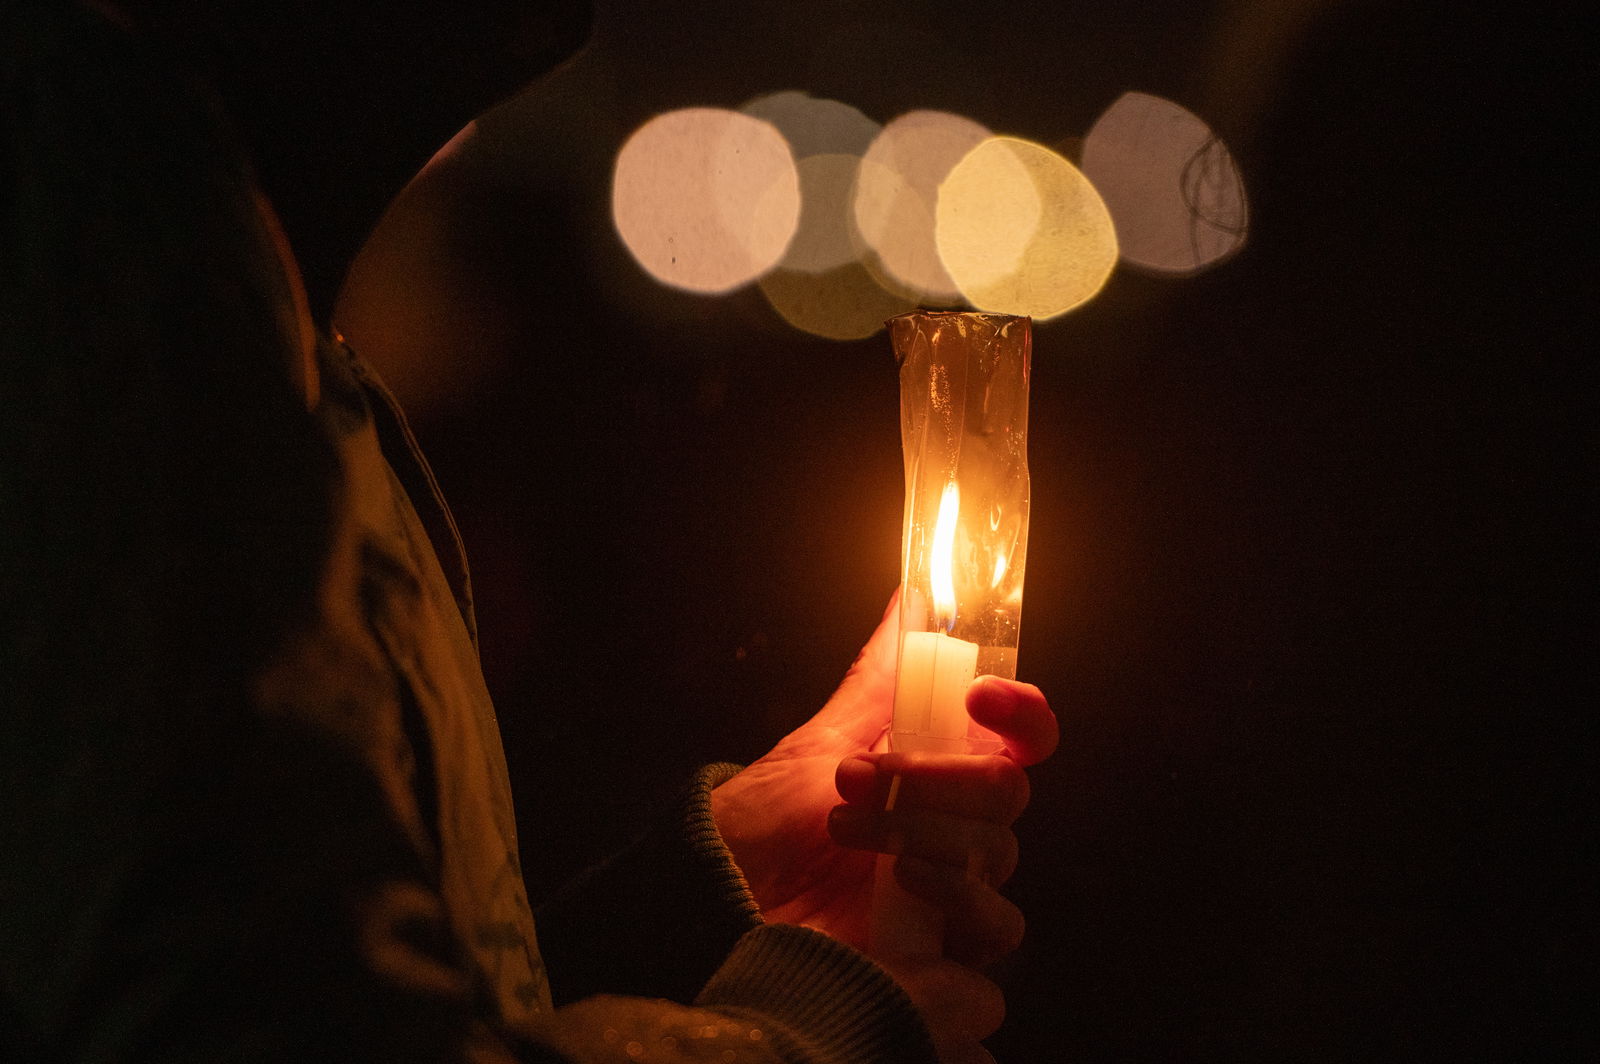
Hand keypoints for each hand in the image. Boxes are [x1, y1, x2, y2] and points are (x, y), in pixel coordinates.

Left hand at [710, 593, 1057, 1060]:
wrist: (722, 902)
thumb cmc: (769, 822)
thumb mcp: (823, 741)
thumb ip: (881, 677)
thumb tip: (911, 594)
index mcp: (944, 769)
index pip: (1023, 736)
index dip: (1018, 711)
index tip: (980, 693)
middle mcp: (961, 828)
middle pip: (1008, 791)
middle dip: (936, 778)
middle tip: (858, 778)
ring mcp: (957, 891)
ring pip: (999, 856)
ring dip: (923, 837)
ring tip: (849, 833)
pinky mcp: (948, 955)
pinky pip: (997, 932)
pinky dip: (956, 905)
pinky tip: (905, 889)